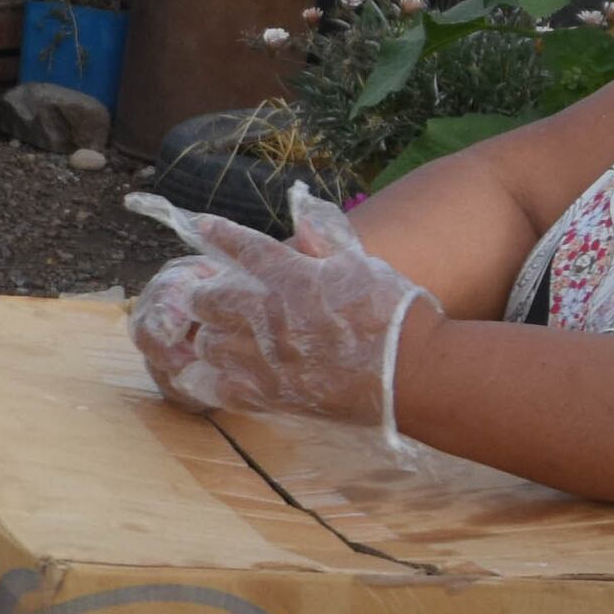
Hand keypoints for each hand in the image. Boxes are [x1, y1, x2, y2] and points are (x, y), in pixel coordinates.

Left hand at [124, 187, 435, 446]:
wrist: (411, 371)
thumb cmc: (394, 312)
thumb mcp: (361, 263)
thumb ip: (326, 239)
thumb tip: (302, 217)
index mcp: (290, 276)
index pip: (241, 246)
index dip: (218, 234)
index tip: (203, 226)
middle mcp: (267, 315)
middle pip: (206, 299)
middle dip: (205, 294)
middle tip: (214, 295)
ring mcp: (262, 358)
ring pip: (206, 343)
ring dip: (209, 336)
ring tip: (222, 335)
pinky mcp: (266, 395)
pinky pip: (213, 386)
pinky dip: (208, 378)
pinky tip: (218, 373)